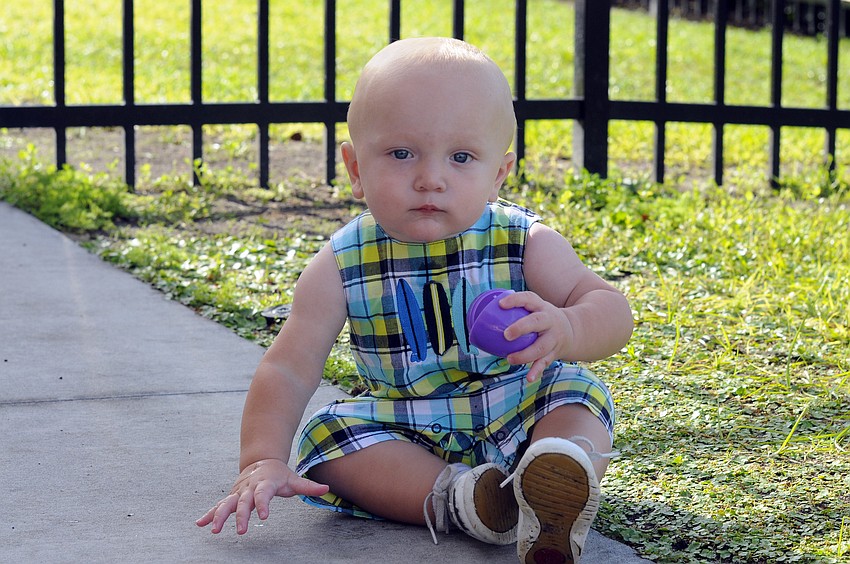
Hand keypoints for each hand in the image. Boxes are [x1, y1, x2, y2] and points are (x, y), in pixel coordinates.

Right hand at [196, 458, 329, 534]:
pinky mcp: (231, 497)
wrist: (260, 462)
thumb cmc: (279, 474)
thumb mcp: (293, 479)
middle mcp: (249, 488)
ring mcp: (238, 493)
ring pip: (226, 504)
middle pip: (243, 502)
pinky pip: (218, 506)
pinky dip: (209, 514)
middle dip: (241, 516)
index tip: (264, 516)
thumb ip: (308, 486)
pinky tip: (200, 524)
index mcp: (264, 483)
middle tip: (242, 530)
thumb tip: (326, 488)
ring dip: (220, 516)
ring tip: (214, 530)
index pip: (264, 494)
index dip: (263, 504)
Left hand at [497, 291, 573, 382]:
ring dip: (525, 354)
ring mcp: (553, 338)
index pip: (529, 299)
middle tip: (506, 335)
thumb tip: (483, 312)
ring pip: (540, 347)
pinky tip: (529, 378)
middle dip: (522, 327)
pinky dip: (537, 371)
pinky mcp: (554, 353)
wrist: (574, 330)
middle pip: (537, 322)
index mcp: (541, 307)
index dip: (515, 300)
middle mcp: (549, 321)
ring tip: (510, 359)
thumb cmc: (543, 318)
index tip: (500, 304)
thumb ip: (516, 309)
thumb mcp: (536, 308)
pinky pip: (545, 363)